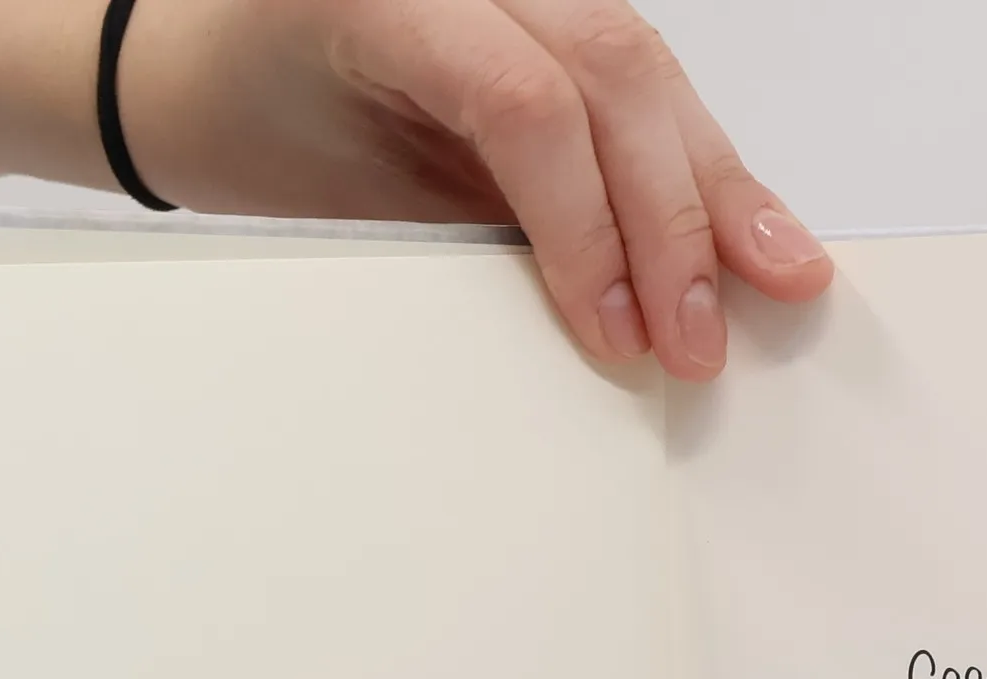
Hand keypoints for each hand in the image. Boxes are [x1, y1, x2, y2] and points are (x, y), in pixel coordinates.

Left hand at [118, 0, 833, 378]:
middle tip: (701, 338)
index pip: (525, 102)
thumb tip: (600, 324)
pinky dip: (700, 170)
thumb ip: (472, 235)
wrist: (204, 67)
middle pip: (613, 75)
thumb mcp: (345, 200)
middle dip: (673, 220)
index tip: (615, 336)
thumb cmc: (250, 126)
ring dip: (719, 192)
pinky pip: (643, 89)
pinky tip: (755, 232)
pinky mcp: (553, 18)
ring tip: (782, 279)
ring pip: (649, 75)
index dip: (584, 227)